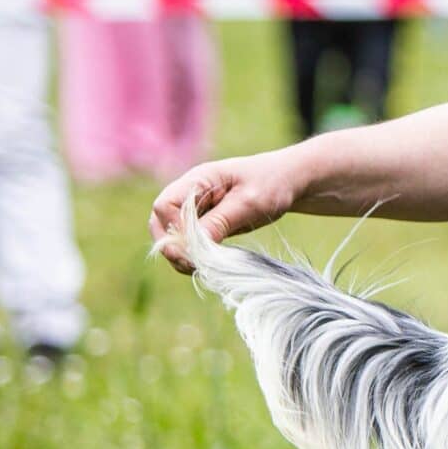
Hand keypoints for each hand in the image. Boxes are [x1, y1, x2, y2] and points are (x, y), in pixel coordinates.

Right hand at [149, 154, 300, 272]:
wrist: (287, 181)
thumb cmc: (271, 184)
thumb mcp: (250, 202)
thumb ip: (221, 221)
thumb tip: (192, 245)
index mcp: (197, 179)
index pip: (165, 205)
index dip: (174, 229)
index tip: (196, 247)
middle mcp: (188, 194)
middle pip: (160, 223)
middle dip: (172, 246)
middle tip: (195, 265)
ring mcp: (194, 210)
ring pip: (170, 236)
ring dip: (181, 255)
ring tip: (204, 268)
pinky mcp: (203, 224)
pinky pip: (186, 243)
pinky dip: (192, 257)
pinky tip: (209, 265)